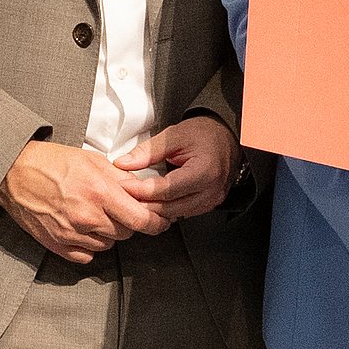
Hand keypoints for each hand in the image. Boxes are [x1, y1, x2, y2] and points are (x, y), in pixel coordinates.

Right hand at [0, 139, 165, 263]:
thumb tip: (141, 190)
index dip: (156, 223)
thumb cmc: (51, 162)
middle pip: (126, 233)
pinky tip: (82, 228)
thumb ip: (120, 178)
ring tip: (94, 214)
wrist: (14, 173)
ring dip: (107, 233)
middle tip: (116, 209)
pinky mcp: (57, 244)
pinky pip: (86, 255)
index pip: (140, 220)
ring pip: (107, 245)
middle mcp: (87, 217)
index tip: (161, 222)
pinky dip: (89, 245)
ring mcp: (71, 234)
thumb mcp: (92, 160)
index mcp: (100, 193)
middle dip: (127, 222)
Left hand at [118, 114, 238, 220]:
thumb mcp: (173, 135)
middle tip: (123, 195)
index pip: (168, 189)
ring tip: (134, 198)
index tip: (123, 184)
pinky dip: (165, 209)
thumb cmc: (203, 134)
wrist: (226, 137)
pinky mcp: (209, 205)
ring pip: (175, 214)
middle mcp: (211, 190)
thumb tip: (123, 164)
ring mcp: (212, 200)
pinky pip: (183, 213)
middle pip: (170, 207)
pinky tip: (152, 201)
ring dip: (153, 209)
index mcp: (205, 171)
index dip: (142, 189)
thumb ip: (148, 151)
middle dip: (143, 203)